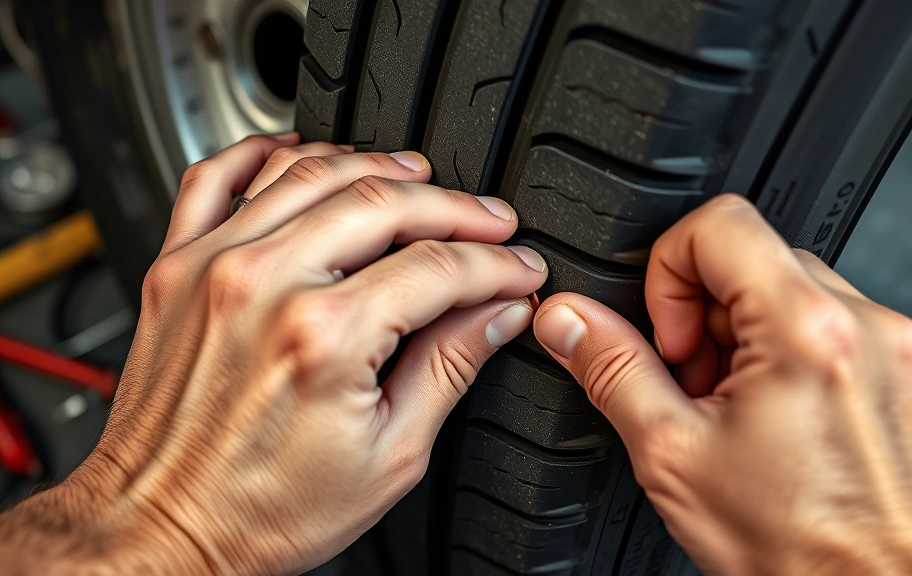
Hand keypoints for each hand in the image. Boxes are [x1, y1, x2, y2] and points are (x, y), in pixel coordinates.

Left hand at [0, 134, 546, 574]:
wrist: (162, 528)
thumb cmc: (262, 510)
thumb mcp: (390, 455)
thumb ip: (451, 366)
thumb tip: (498, 313)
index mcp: (325, 336)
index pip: (438, 266)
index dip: (495, 264)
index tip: (518, 269)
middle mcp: (264, 285)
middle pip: (385, 202)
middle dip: (456, 207)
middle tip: (491, 221)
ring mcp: (213, 266)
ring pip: (313, 172)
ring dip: (380, 167)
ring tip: (423, 179)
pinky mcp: (177, 266)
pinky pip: (218, 176)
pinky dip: (267, 152)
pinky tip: (306, 154)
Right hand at [532, 194, 911, 574]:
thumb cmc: (797, 552)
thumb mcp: (674, 456)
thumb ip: (612, 370)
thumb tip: (569, 320)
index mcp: (805, 332)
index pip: (719, 222)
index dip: (670, 272)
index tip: (671, 334)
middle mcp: (873, 328)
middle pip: (761, 260)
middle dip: (711, 316)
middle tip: (701, 388)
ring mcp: (910, 353)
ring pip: (808, 295)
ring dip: (760, 338)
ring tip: (748, 414)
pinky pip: (856, 331)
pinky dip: (813, 360)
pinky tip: (796, 424)